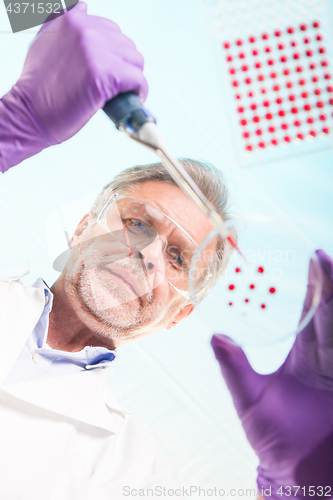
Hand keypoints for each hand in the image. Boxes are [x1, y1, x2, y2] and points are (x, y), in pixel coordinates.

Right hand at [0, 2, 147, 171]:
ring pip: (136, 62)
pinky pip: (138, 80)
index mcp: (72, 19)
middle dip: (124, 68)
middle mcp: (85, 30)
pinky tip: (131, 99)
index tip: (110, 72)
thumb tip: (83, 7)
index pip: (112, 31)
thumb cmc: (37, 86)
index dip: (114, 55)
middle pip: (127, 46)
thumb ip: (64, 23)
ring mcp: (95, 51)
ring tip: (120, 94)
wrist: (30, 113)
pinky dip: (139, 92)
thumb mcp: (45, 41)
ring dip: (132, 80)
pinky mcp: (104, 74)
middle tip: (114, 87)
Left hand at [211, 250, 332, 499]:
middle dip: (332, 286)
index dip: (314, 288)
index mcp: (304, 358)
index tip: (313, 260)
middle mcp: (327, 359)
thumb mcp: (251, 400)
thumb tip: (215, 337)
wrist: (300, 476)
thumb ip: (235, 369)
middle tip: (324, 257)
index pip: (312, 315)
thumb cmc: (275, 441)